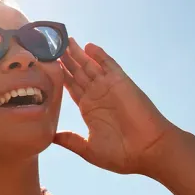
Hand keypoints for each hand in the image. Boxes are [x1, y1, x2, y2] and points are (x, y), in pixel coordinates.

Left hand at [51, 37, 176, 174]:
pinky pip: (109, 64)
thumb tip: (51, 136)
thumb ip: (71, 140)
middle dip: (66, 59)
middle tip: (52, 44)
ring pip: (90, 65)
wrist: (148, 150)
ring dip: (78, 53)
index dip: (59, 75)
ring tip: (65, 40)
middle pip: (78, 72)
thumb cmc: (122, 154)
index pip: (71, 87)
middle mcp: (98, 96)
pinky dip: (99, 55)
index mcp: (89, 109)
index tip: (45, 64)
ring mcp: (109, 88)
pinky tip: (88, 46)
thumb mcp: (89, 149)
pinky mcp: (121, 83)